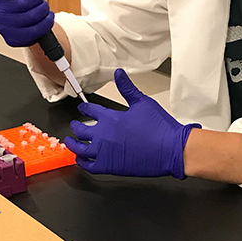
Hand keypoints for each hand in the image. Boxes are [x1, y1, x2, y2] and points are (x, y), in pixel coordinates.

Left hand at [65, 69, 199, 178]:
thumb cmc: (160, 127)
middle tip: (74, 125)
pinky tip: (81, 160)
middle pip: (81, 130)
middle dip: (76, 126)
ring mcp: (105, 152)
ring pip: (80, 149)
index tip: (82, 109)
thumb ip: (127, 87)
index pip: (91, 111)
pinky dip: (82, 162)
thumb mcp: (142, 102)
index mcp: (111, 118)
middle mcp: (104, 135)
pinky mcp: (110, 167)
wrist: (171, 148)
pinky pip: (89, 166)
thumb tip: (118, 73)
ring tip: (70, 142)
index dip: (84, 109)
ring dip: (73, 144)